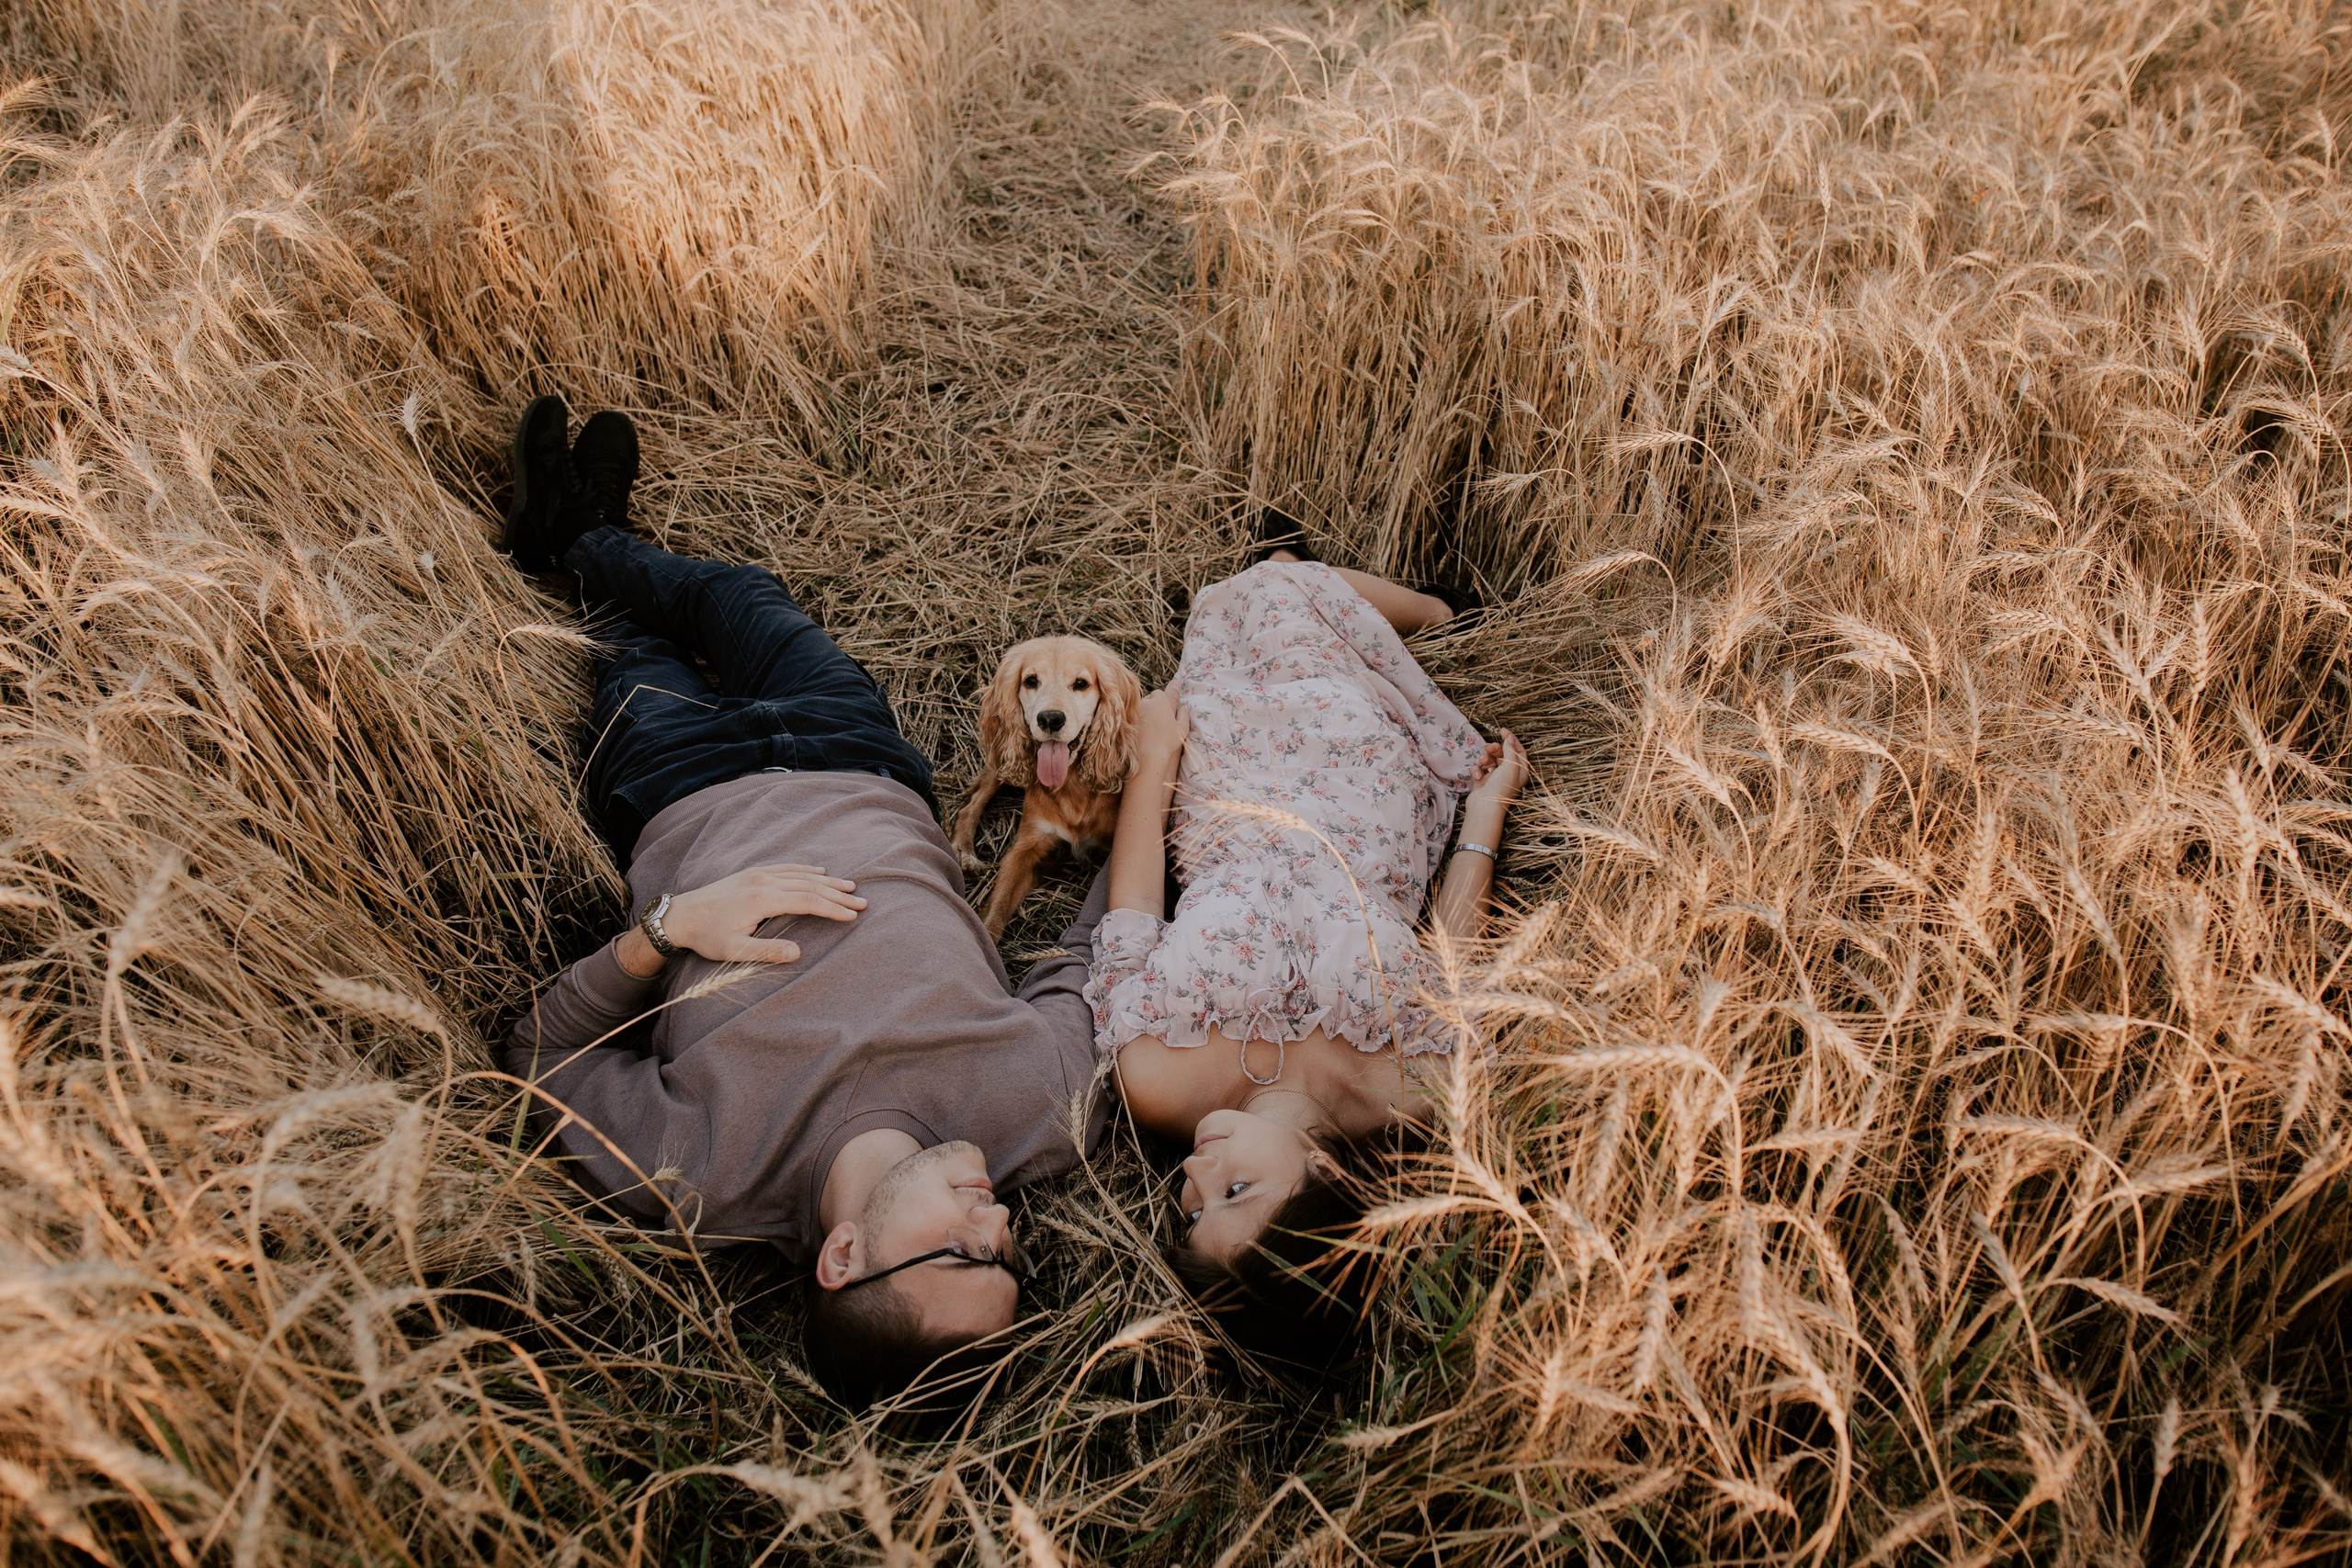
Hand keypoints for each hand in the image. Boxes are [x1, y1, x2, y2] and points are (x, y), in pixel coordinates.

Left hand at [663, 863, 865, 963]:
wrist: (680, 915)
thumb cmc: (706, 936)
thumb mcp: (733, 951)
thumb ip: (766, 952)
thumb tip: (797, 953)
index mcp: (762, 900)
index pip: (807, 901)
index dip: (832, 909)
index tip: (853, 915)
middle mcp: (764, 882)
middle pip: (810, 885)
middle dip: (838, 894)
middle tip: (862, 901)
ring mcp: (758, 874)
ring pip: (801, 874)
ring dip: (827, 881)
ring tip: (850, 886)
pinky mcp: (753, 873)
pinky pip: (787, 868)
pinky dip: (806, 869)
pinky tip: (819, 872)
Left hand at [1135, 687, 1189, 774]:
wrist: (1147, 755)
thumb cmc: (1167, 743)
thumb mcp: (1181, 729)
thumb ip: (1184, 715)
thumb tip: (1186, 707)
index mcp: (1160, 700)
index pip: (1158, 693)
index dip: (1161, 701)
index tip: (1163, 712)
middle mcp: (1145, 701)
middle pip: (1147, 699)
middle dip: (1151, 706)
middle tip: (1155, 720)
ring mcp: (1133, 710)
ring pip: (1138, 707)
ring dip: (1142, 713)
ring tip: (1147, 728)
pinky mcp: (1125, 719)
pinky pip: (1129, 716)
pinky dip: (1133, 721)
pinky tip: (1138, 731)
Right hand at [1467, 728, 1527, 810]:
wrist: (1484, 808)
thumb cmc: (1501, 788)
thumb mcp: (1510, 766)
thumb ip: (1510, 749)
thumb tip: (1510, 737)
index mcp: (1520, 771)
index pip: (1519, 751)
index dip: (1512, 740)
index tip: (1502, 731)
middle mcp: (1508, 774)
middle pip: (1503, 753)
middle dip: (1494, 748)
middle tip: (1488, 747)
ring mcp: (1494, 778)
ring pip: (1489, 760)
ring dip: (1484, 759)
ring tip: (1482, 763)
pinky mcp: (1482, 781)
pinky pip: (1479, 769)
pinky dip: (1477, 771)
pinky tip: (1478, 777)